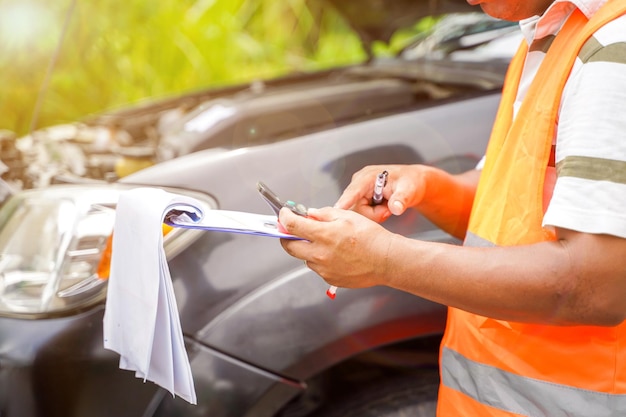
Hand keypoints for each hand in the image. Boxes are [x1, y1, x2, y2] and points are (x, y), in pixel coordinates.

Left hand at [279, 206, 395, 288]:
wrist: (386, 260)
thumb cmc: (371, 237)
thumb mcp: (348, 216)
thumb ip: (324, 214)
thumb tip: (309, 214)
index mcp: (324, 235)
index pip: (292, 226)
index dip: (284, 218)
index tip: (284, 215)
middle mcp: (320, 254)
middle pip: (289, 246)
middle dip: (287, 236)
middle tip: (293, 230)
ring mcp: (324, 269)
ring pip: (304, 257)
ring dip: (307, 248)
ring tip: (324, 242)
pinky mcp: (329, 279)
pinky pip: (317, 267)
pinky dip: (320, 259)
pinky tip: (335, 254)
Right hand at [334, 164, 430, 221]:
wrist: (413, 183)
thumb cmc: (410, 181)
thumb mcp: (409, 189)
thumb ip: (402, 199)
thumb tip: (396, 208)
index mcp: (368, 176)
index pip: (354, 191)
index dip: (345, 201)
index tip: (336, 210)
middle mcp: (359, 183)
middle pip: (356, 208)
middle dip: (374, 213)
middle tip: (389, 209)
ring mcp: (359, 192)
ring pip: (359, 213)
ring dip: (375, 214)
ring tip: (387, 206)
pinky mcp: (361, 199)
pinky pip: (362, 214)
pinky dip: (375, 214)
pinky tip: (383, 208)